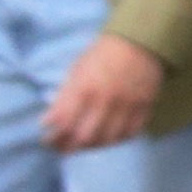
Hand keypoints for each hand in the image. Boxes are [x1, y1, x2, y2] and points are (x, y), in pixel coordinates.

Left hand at [41, 34, 165, 151]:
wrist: (139, 42)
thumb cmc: (101, 55)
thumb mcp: (76, 71)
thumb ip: (63, 98)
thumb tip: (48, 122)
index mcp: (84, 89)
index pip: (64, 123)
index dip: (53, 137)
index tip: (47, 141)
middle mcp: (105, 101)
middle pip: (85, 138)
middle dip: (70, 147)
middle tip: (63, 148)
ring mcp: (127, 107)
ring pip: (108, 140)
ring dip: (93, 146)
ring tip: (84, 144)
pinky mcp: (144, 108)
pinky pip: (130, 133)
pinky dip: (118, 139)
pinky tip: (108, 137)